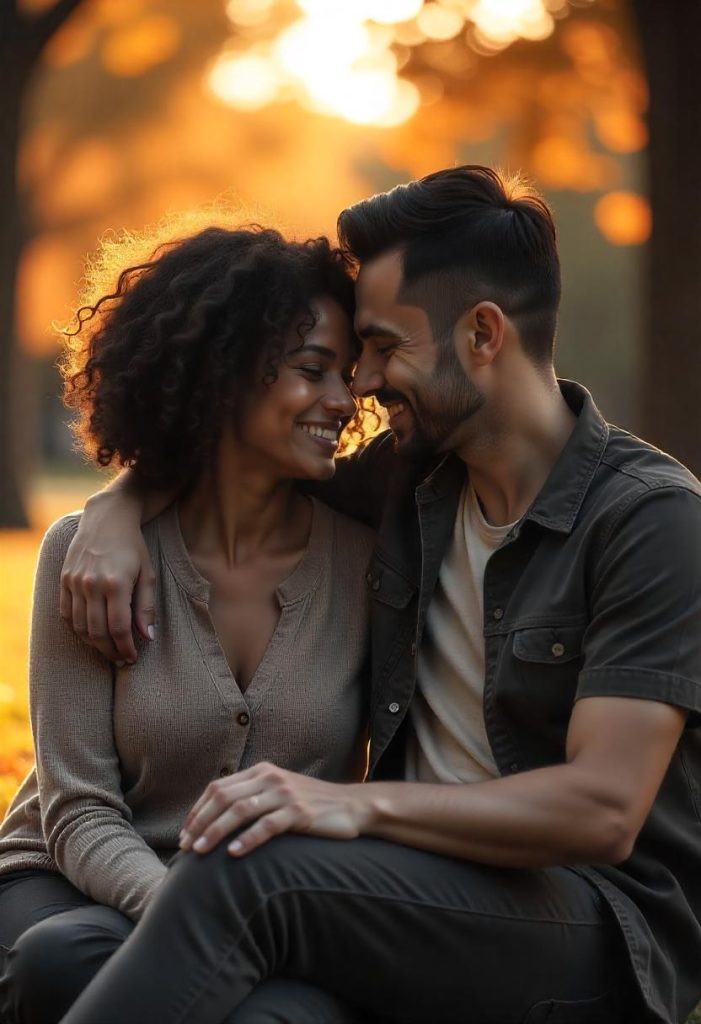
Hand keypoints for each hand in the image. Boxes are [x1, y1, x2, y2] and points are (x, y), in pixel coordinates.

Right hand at [60, 493, 155, 663]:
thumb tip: (148, 637)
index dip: (125, 648)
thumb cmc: (133, 547)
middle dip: (110, 651)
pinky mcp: (64, 579)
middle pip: (97, 632)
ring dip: (93, 644)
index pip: (118, 628)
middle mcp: (91, 584)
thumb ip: (146, 607)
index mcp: (116, 584)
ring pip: (79, 626)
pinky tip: (90, 635)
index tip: (133, 658)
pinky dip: (76, 629)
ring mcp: (74, 582)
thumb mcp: (148, 574)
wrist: (107, 518)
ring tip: (108, 650)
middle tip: (121, 659)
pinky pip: (66, 614)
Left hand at [179, 762, 371, 856]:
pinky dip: (247, 839)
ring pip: (240, 811)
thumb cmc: (310, 805)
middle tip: (186, 847)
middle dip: (200, 823)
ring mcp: (285, 794)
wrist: (352, 805)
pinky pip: (267, 826)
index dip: (197, 811)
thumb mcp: (278, 793)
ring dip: (216, 831)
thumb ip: (252, 797)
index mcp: (261, 771)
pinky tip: (234, 853)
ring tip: (200, 852)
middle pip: (224, 798)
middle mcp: (270, 778)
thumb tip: (216, 819)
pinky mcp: (299, 812)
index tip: (184, 834)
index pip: (218, 788)